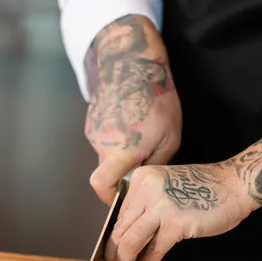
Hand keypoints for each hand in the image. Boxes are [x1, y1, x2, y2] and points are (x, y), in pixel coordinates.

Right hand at [85, 15, 181, 204]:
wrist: (132, 61)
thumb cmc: (156, 98)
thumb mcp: (169, 137)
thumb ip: (155, 164)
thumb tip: (144, 181)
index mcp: (123, 149)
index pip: (102, 184)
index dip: (109, 197)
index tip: (120, 199)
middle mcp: (103, 143)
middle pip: (107, 172)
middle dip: (122, 173)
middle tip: (142, 161)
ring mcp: (94, 131)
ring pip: (106, 155)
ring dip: (121, 154)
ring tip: (140, 135)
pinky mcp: (91, 121)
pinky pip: (104, 140)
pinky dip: (116, 139)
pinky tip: (130, 123)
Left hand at [105, 161, 258, 260]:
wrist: (236, 184)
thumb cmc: (207, 190)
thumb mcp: (167, 189)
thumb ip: (147, 207)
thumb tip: (128, 238)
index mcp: (142, 179)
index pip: (120, 215)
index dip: (115, 239)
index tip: (114, 253)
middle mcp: (146, 189)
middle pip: (120, 230)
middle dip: (116, 255)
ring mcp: (160, 205)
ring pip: (129, 242)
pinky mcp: (175, 223)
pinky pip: (153, 250)